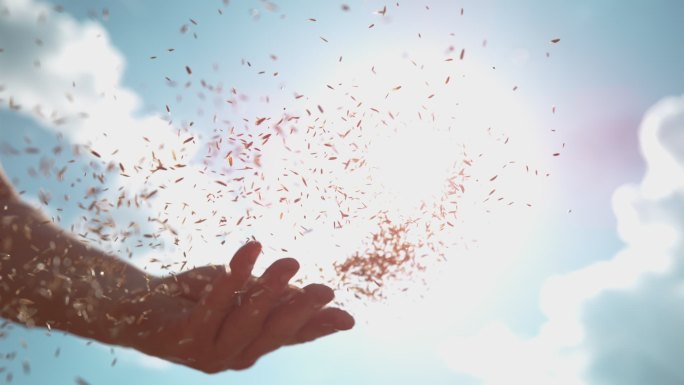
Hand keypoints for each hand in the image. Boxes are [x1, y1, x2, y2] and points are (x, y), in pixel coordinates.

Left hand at [107, 241, 353, 372]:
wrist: (135, 307)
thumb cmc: (192, 298)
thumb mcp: (238, 292)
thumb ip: (266, 295)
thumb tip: (306, 294)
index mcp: (252, 345)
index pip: (291, 337)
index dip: (318, 328)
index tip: (347, 318)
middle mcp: (236, 355)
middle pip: (274, 334)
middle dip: (300, 312)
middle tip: (324, 290)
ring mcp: (210, 352)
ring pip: (247, 320)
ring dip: (269, 290)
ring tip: (289, 263)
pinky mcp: (185, 338)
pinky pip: (214, 304)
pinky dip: (233, 275)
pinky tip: (251, 249)